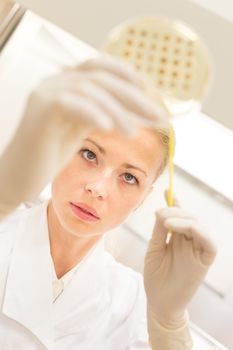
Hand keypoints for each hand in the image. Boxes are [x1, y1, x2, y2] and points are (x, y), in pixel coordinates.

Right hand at [0, 55, 168, 218]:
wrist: (19, 175)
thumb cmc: (50, 155)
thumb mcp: (82, 129)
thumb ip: (103, 115)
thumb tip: (140, 114)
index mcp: (67, 85)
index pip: (102, 70)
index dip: (128, 77)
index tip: (151, 94)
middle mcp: (56, 82)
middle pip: (101, 78)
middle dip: (133, 97)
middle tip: (157, 115)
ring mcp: (46, 92)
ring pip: (90, 89)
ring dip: (118, 111)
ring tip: (135, 133)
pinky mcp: (40, 108)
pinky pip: (73, 103)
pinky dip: (94, 113)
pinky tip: (110, 127)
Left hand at [143, 193, 216, 347]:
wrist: (158, 302)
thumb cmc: (156, 276)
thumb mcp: (154, 247)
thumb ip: (160, 229)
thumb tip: (162, 208)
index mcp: (178, 236)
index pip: (179, 214)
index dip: (174, 201)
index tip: (165, 190)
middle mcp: (189, 240)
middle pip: (189, 216)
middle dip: (175, 210)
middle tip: (160, 213)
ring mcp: (198, 249)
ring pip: (198, 224)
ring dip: (183, 218)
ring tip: (166, 221)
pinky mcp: (205, 259)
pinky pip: (208, 241)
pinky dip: (197, 230)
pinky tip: (179, 228)